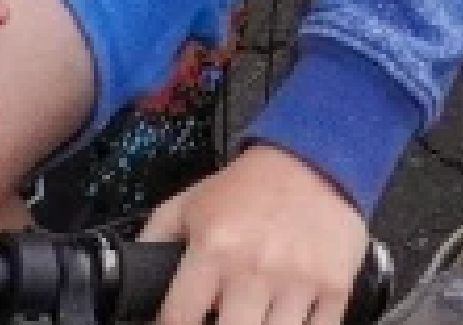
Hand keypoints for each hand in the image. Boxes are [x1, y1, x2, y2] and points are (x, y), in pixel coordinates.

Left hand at [137, 139, 368, 324]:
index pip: (178, 321)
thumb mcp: (189, 202)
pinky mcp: (335, 285)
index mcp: (214, 247)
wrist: (316, 154)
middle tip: (222, 318)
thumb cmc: (249, 187)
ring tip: (250, 317)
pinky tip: (285, 320)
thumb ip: (154, 240)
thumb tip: (128, 284)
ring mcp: (298, 279)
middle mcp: (255, 266)